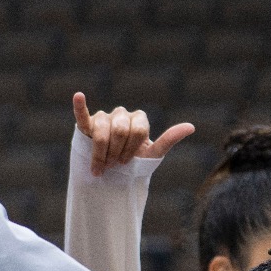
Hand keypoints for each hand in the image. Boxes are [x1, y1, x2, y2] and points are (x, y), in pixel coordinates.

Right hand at [72, 92, 194, 174]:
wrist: (113, 174)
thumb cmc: (134, 163)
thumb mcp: (153, 154)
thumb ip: (168, 140)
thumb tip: (191, 127)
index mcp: (138, 119)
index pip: (137, 130)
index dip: (131, 150)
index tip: (128, 163)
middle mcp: (121, 115)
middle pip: (119, 130)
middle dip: (116, 152)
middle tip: (114, 165)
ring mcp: (104, 118)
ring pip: (101, 130)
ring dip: (101, 152)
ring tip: (100, 166)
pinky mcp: (87, 126)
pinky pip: (82, 115)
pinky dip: (79, 106)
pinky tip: (78, 96)